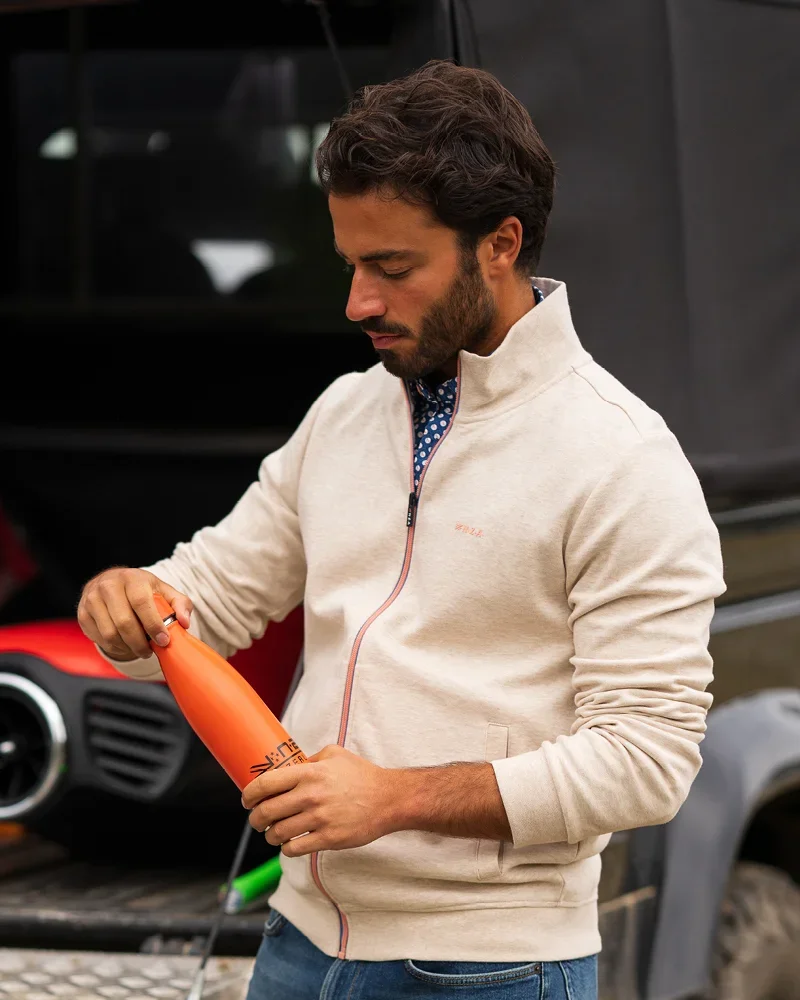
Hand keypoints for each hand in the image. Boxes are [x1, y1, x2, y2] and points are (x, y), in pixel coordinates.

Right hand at [77, 568, 192, 660]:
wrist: (111, 583)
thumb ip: (180, 604)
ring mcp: (92, 599)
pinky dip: (114, 647)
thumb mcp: (163, 591)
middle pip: (124, 622)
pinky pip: (99, 639)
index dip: (153, 625)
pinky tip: (124, 644)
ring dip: (127, 647)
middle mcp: (108, 586)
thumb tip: (184, 622)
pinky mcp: (82, 613)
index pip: (142, 603)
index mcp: (132, 578)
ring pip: (110, 634)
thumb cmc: (141, 590)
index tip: (163, 641)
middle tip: (150, 651)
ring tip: (139, 648)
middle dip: (140, 643)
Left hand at [242, 745, 396, 856]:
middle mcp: (311, 795)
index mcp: (310, 773)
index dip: (249, 794)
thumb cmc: (361, 775)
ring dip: (270, 836)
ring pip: (277, 833)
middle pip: (267, 811)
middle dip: (255, 819)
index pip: (266, 783)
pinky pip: (294, 849)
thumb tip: (286, 767)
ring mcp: (319, 819)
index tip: (246, 799)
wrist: (389, 799)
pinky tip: (289, 844)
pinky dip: (286, 848)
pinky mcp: (328, 839)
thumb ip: (308, 759)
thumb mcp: (334, 755)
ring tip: (273, 833)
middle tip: (256, 820)